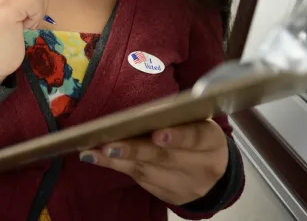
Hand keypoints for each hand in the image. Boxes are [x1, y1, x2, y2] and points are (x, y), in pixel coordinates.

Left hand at [79, 120, 228, 205]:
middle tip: (110, 143)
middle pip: (165, 158)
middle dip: (135, 150)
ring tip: (93, 150)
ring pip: (147, 171)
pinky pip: (138, 180)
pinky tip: (95, 157)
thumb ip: (175, 117)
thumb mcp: (197, 123)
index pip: (196, 138)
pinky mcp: (168, 196)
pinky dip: (115, 166)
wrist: (213, 175)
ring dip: (117, 159)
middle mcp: (201, 167)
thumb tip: (138, 112)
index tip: (157, 134)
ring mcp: (184, 185)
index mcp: (212, 142)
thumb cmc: (198, 138)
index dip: (177, 137)